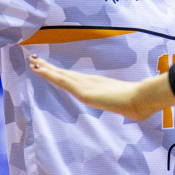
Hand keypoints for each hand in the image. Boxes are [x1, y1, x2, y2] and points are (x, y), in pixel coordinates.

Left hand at [27, 55, 170, 122]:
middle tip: (35, 59)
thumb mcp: (133, 109)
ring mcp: (86, 85)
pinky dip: (49, 74)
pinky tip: (38, 69)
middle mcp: (90, 82)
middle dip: (50, 68)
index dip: (63, 74)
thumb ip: (132, 109)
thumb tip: (141, 114)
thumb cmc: (140, 104)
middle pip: (65, 74)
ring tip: (32, 61)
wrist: (141, 99)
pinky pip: (61, 80)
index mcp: (99, 86)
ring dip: (45, 68)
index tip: (52, 69)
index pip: (76, 79)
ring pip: (60, 75)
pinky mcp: (83, 89)